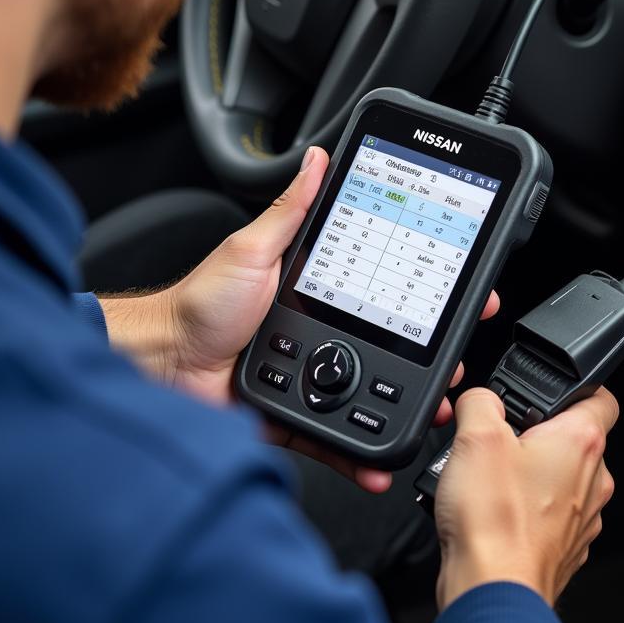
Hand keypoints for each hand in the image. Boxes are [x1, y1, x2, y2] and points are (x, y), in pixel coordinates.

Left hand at [102, 146, 498, 491]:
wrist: (163, 367)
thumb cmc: (200, 305)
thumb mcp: (253, 248)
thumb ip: (290, 210)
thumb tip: (317, 159)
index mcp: (318, 289)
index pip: (385, 287)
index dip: (425, 292)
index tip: (460, 290)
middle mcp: (320, 332)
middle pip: (388, 346)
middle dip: (430, 356)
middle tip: (456, 360)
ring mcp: (311, 376)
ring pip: (369, 395)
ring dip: (404, 406)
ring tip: (434, 409)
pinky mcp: (296, 415)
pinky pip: (333, 436)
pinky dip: (357, 455)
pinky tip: (378, 463)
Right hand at [433, 385, 618, 609]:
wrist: (493, 589)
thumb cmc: (495, 520)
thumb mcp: (475, 435)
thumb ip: (480, 401)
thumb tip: (480, 398)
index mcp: (582, 442)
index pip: (603, 398)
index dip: (577, 388)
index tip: (551, 393)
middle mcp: (593, 479)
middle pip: (573, 440)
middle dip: (538, 436)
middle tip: (502, 440)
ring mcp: (584, 518)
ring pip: (561, 479)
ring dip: (530, 474)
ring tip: (489, 480)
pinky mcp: (567, 547)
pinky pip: (550, 515)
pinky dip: (526, 510)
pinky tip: (493, 513)